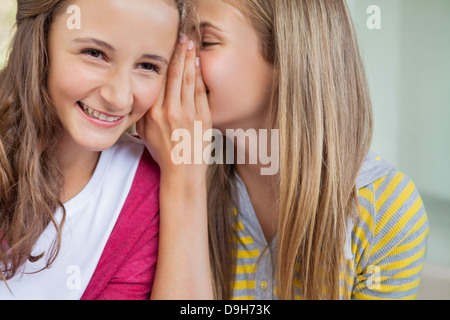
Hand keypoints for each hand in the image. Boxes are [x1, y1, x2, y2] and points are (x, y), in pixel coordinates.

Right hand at [136, 35, 210, 178]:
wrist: (183, 171)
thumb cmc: (162, 151)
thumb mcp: (144, 132)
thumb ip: (143, 110)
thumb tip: (143, 90)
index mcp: (153, 113)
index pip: (158, 80)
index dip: (163, 61)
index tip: (165, 48)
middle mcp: (170, 111)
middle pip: (174, 75)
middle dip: (178, 53)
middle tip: (181, 38)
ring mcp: (188, 114)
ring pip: (189, 79)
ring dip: (190, 59)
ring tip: (190, 45)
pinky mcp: (203, 117)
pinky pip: (200, 91)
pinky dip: (200, 75)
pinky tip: (198, 63)